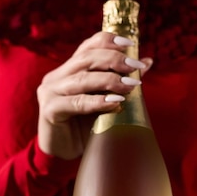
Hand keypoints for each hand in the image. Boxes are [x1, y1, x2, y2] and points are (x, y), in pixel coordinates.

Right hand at [36, 31, 152, 158]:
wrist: (64, 154)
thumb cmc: (84, 126)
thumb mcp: (105, 100)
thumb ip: (120, 81)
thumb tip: (147, 62)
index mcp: (69, 70)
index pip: (87, 47)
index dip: (108, 41)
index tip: (130, 43)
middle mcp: (57, 77)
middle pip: (86, 58)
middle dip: (113, 60)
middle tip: (134, 66)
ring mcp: (50, 92)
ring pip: (82, 80)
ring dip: (109, 80)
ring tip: (130, 85)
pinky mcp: (50, 110)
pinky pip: (77, 103)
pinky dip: (97, 102)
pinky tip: (115, 103)